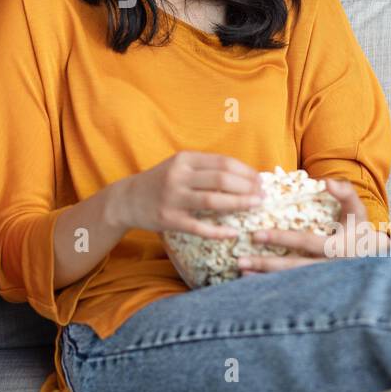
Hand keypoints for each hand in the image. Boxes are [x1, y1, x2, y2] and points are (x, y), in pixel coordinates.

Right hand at [106, 151, 263, 239]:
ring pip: (213, 201)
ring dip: (239, 204)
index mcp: (185, 159)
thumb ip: (206, 168)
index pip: (223, 162)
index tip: (260, 180)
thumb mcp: (180, 166)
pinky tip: (233, 232)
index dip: (246, 171)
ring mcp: (173, 198)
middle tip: (263, 195)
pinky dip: (219, 231)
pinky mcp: (170, 219)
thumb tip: (244, 176)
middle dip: (247, 187)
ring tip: (255, 206)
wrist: (127, 199)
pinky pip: (199, 227)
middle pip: (221, 179)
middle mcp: (179, 176)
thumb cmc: (161, 182)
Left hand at [237, 179, 389, 274]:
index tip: (256, 234)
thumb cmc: (360, 229)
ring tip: (241, 271)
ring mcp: (322, 281)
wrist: (373, 258)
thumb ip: (345, 192)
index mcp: (337, 248)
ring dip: (265, 278)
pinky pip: (290, 288)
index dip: (281, 238)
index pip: (305, 243)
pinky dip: (271, 285)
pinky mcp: (316, 288)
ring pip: (290, 282)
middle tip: (241, 261)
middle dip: (266, 265)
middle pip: (293, 268)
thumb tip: (326, 182)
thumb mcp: (358, 210)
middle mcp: (328, 268)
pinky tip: (251, 280)